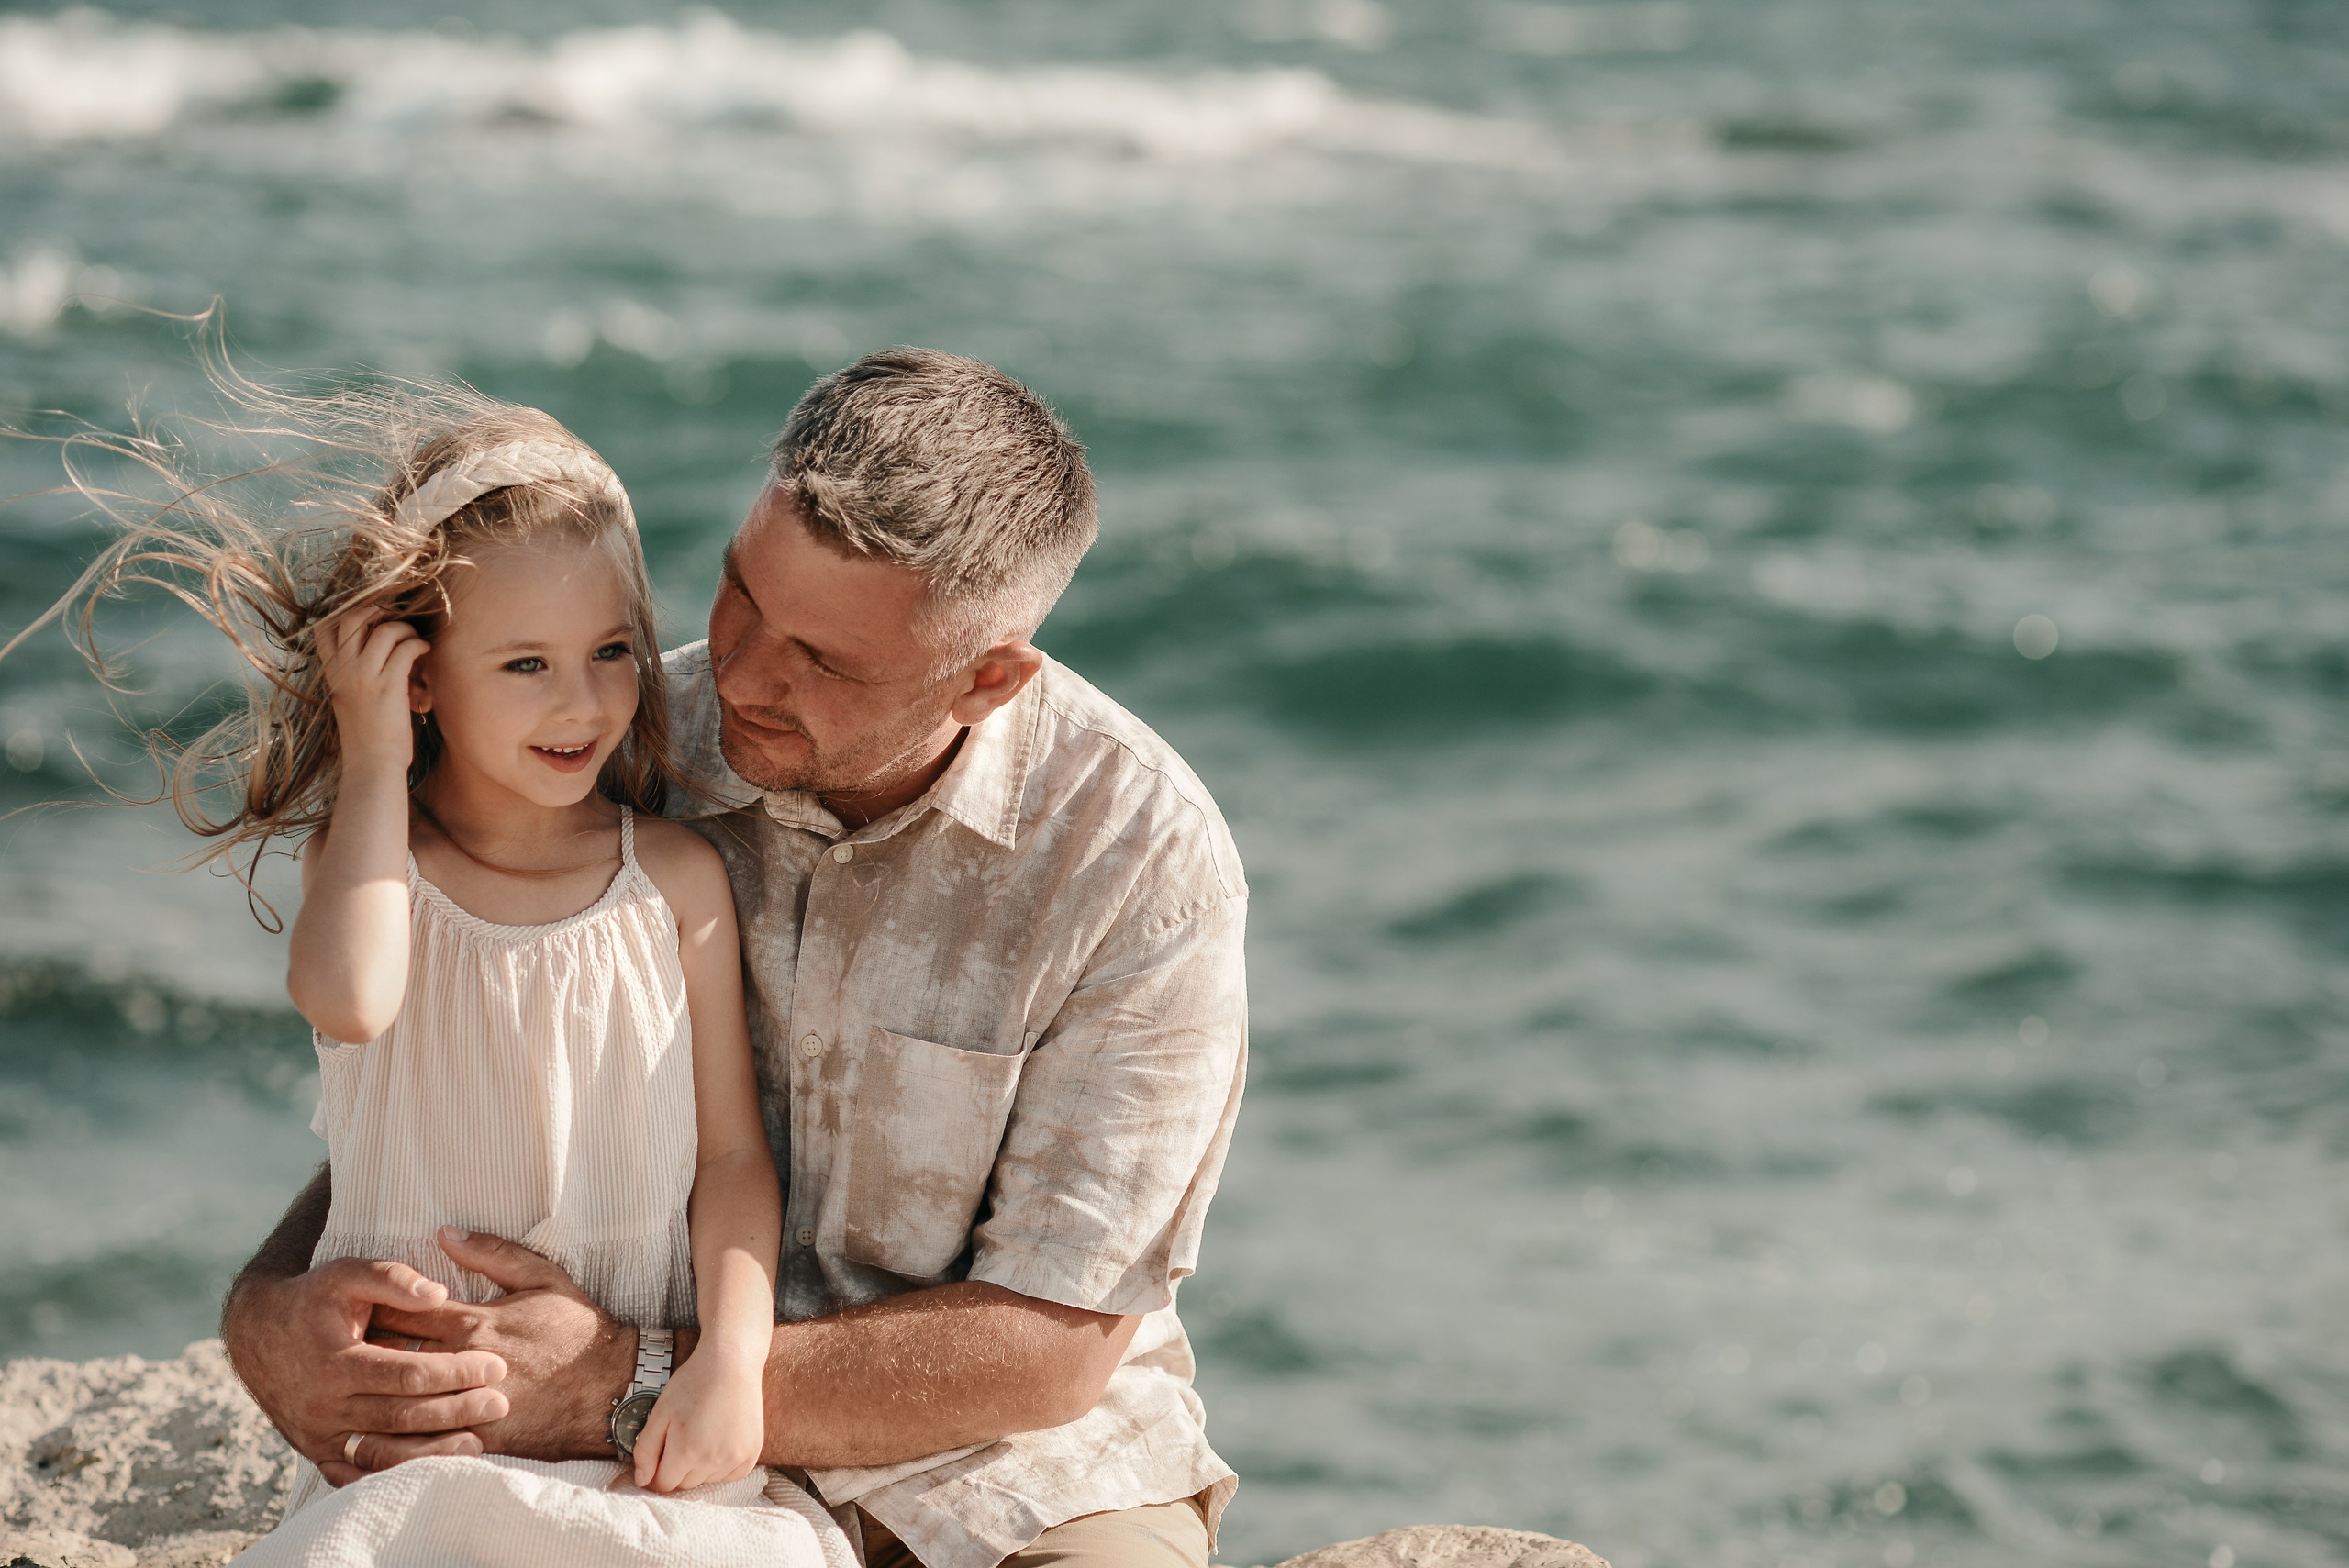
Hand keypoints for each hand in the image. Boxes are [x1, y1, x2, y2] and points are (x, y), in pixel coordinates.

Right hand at [220, 1256, 509, 1487]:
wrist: (257, 1335)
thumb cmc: (313, 1298)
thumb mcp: (346, 1274)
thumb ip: (392, 1278)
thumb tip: (439, 1294)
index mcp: (336, 1362)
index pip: (407, 1374)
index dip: (454, 1372)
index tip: (495, 1365)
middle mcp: (325, 1405)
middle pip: (401, 1416)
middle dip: (455, 1411)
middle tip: (500, 1404)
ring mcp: (319, 1434)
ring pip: (383, 1452)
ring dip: (431, 1451)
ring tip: (478, 1443)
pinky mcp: (317, 1451)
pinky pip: (358, 1473)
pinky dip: (395, 1474)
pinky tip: (431, 1470)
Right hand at [317, 606, 427, 774]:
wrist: (371, 765)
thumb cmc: (367, 734)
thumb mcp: (348, 698)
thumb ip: (352, 672)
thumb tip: (375, 646)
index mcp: (331, 672)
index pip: (324, 627)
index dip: (346, 612)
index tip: (369, 615)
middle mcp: (343, 670)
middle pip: (353, 618)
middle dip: (377, 609)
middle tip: (394, 616)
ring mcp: (364, 677)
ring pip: (385, 630)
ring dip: (405, 629)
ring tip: (415, 640)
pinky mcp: (388, 687)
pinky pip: (405, 649)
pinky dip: (418, 645)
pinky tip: (424, 652)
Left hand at [365, 1227, 635, 1465]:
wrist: (613, 1389)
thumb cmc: (578, 1330)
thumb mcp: (543, 1276)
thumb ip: (491, 1252)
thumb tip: (443, 1232)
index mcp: (474, 1323)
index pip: (401, 1313)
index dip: (369, 1310)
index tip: (349, 1310)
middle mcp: (463, 1366)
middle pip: (390, 1361)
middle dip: (359, 1356)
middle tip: (331, 1354)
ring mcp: (469, 1407)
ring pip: (398, 1410)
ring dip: (365, 1406)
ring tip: (338, 1403)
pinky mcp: (479, 1441)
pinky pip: (422, 1448)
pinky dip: (391, 1447)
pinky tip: (368, 1445)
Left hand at [630, 1349, 763, 1491]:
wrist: (731, 1363)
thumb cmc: (694, 1383)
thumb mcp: (660, 1411)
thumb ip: (645, 1449)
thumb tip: (643, 1481)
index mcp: (686, 1451)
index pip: (663, 1484)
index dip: (657, 1471)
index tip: (660, 1455)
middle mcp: (712, 1460)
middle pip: (686, 1484)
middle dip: (678, 1468)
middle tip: (682, 1438)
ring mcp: (735, 1457)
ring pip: (708, 1480)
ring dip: (701, 1467)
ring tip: (703, 1435)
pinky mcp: (752, 1453)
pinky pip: (732, 1475)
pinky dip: (723, 1466)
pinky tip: (720, 1442)